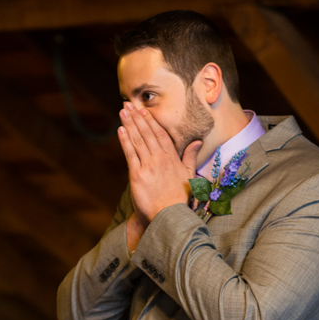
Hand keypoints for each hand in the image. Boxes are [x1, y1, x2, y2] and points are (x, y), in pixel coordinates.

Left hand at [117, 103, 201, 225]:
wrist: (169, 215)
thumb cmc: (180, 197)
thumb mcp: (189, 175)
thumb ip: (190, 156)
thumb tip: (197, 141)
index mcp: (172, 158)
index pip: (160, 134)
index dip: (151, 121)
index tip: (143, 110)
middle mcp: (160, 159)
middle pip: (147, 133)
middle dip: (137, 117)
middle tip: (128, 104)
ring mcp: (149, 166)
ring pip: (138, 140)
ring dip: (129, 124)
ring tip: (123, 111)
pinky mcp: (138, 175)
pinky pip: (130, 154)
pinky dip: (125, 140)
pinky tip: (120, 129)